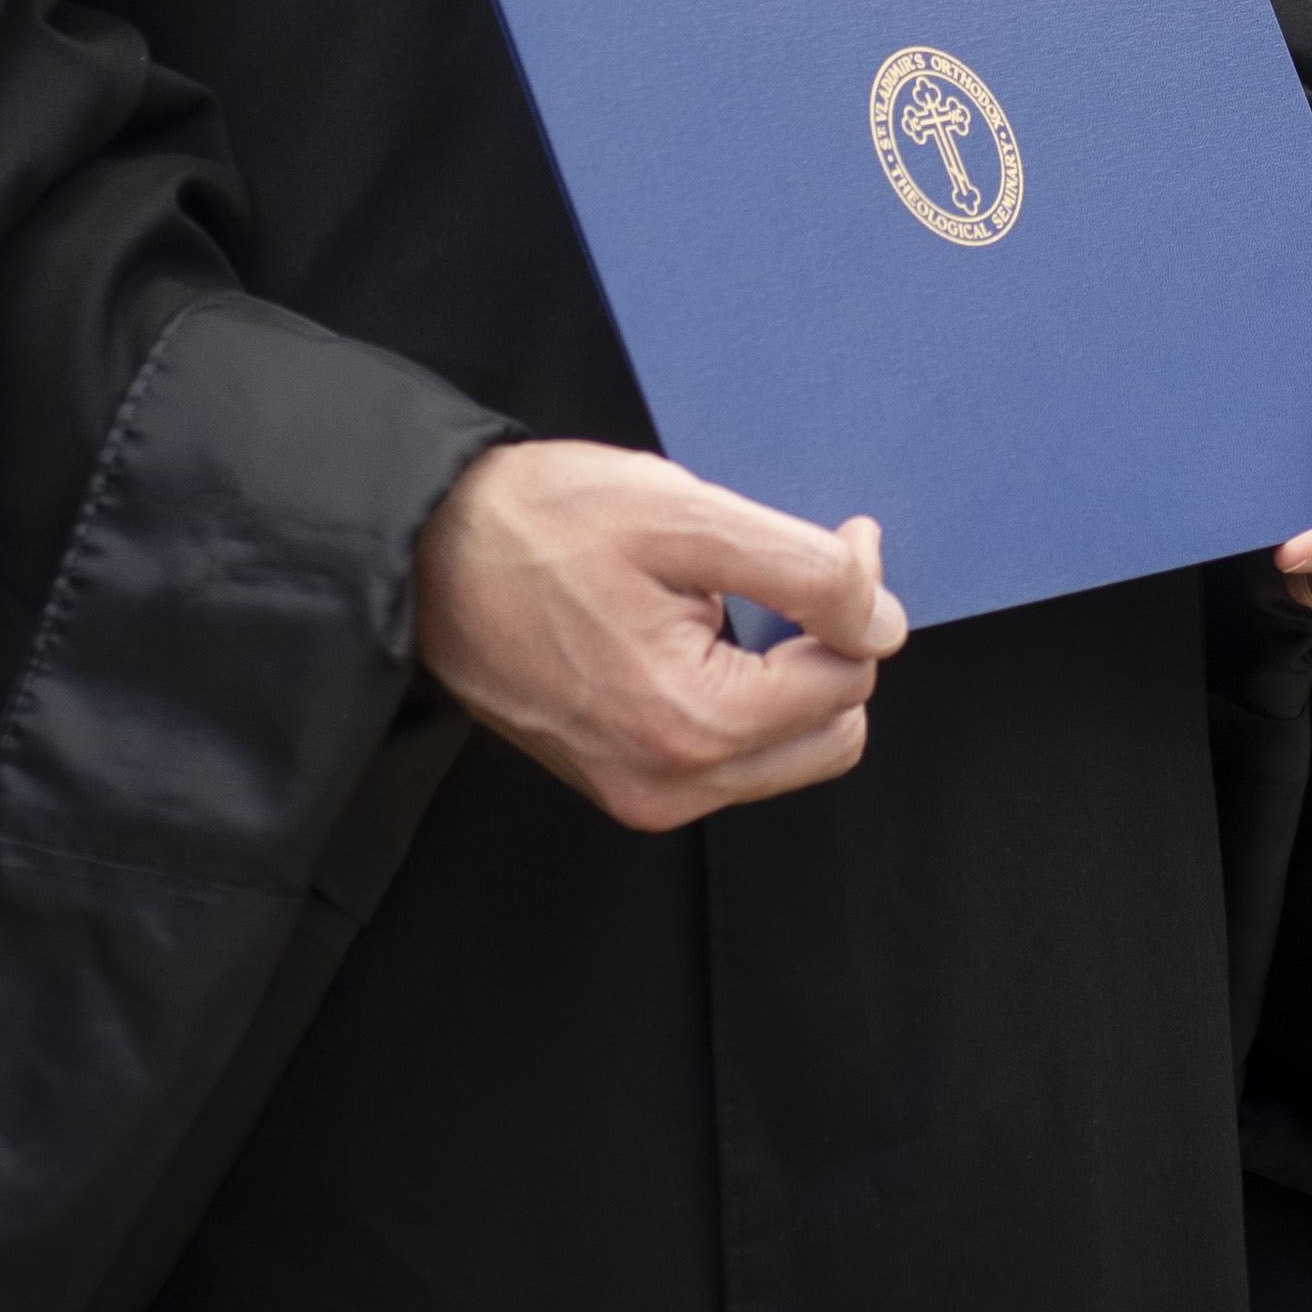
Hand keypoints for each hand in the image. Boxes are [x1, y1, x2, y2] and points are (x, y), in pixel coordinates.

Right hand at [413, 439, 909, 833]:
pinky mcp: (621, 783)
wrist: (427, 555)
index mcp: (695, 725)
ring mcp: (641, 794)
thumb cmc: (541, 524)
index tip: (838, 536)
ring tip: (734, 599)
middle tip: (794, 568)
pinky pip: (728, 757)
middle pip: (831, 732)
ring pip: (786, 752)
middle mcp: (671, 784)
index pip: (849, 677)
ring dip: (789, 676)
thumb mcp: (688, 517)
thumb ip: (805, 574)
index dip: (857, 596)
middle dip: (831, 648)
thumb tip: (884, 624)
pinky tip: (699, 632)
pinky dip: (742, 697)